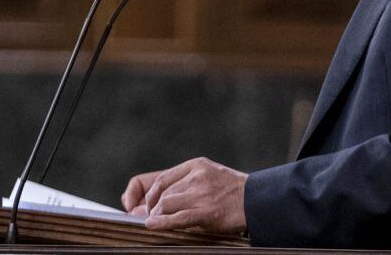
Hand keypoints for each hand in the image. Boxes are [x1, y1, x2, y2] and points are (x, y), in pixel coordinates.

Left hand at [121, 157, 247, 232]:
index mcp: (196, 165)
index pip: (158, 178)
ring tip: (153, 223)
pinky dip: (161, 222)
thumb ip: (182, 184)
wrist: (257, 200)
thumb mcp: (208, 177)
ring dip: (155, 215)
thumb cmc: (231, 192)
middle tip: (142, 219)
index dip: (141, 192)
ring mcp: (202, 193)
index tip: (133, 204)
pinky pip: (178, 217)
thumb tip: (149, 203)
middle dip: (148, 208)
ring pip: (166, 203)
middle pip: (161, 192)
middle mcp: (197, 176)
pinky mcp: (207, 211)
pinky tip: (152, 225)